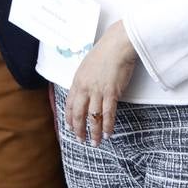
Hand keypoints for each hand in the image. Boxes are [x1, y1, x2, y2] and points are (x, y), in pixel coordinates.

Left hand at [65, 21, 139, 145]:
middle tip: (81, 140)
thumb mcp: (87, 67)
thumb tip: (85, 92)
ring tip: (95, 143)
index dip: (69, 118)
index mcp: (77, 81)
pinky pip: (108, 114)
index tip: (70, 127)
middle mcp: (85, 88)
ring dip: (94, 132)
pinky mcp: (112, 92)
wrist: (117, 45)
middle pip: (79, 114)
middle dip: (79, 130)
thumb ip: (84, 81)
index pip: (70, 104)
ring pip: (93, 117)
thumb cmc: (104, 53)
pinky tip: (108, 134)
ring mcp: (98, 91)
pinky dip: (108, 126)